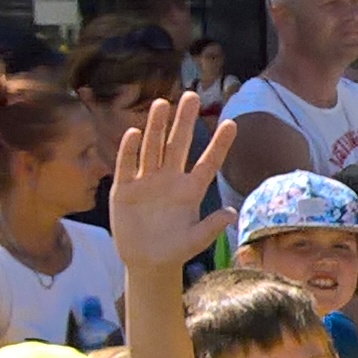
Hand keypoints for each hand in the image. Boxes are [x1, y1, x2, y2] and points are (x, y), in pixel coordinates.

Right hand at [110, 95, 236, 269]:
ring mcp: (147, 182)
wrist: (146, 261)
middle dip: (184, 121)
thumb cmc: (175, 250)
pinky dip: (130, 150)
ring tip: (162, 104)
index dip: (219, 144)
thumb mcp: (196, 240)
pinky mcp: (125, 189)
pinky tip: (135, 132)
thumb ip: (211, 227)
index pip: (208, 162)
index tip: (232, 123)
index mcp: (191, 191)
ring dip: (157, 127)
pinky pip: (127, 165)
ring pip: (153, 148)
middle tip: (191, 96)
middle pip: (179, 145)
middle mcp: (170, 180)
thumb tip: (231, 214)